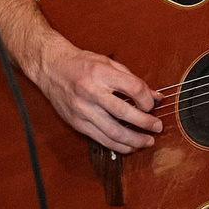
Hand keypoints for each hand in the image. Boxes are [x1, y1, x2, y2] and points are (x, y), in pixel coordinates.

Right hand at [35, 36, 161, 153]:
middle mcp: (90, 92)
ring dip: (134, 139)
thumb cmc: (80, 63)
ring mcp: (82, 109)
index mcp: (100, 73)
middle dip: (145, 123)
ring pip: (113, 131)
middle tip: (157, 127)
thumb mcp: (108, 63)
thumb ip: (132, 80)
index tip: (152, 104)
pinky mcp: (77, 123)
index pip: (133, 88)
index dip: (147, 99)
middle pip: (124, 112)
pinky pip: (101, 139)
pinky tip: (129, 145)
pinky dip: (118, 145)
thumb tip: (155, 96)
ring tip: (147, 141)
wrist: (50, 68)